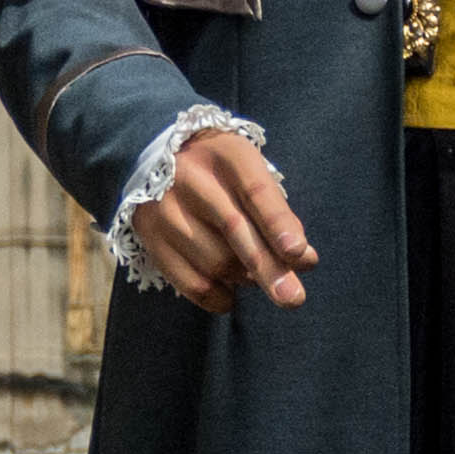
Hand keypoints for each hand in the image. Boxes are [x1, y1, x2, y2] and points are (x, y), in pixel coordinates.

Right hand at [136, 131, 312, 312]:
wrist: (160, 159)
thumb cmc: (224, 174)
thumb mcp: (253, 175)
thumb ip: (278, 215)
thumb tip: (303, 261)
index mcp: (226, 155)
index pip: (256, 192)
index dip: (279, 225)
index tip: (301, 256)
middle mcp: (191, 178)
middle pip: (234, 230)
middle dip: (268, 268)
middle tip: (293, 298)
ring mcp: (166, 210)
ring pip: (216, 262)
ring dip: (245, 278)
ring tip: (252, 273)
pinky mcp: (151, 238)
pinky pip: (192, 283)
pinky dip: (219, 297)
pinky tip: (231, 292)